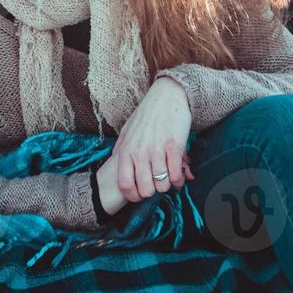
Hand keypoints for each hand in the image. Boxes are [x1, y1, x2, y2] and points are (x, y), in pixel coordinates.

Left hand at [95, 76, 194, 214]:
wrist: (167, 96)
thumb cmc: (147, 114)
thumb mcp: (127, 130)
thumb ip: (121, 147)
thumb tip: (114, 161)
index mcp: (126, 150)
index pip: (125, 184)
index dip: (133, 196)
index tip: (140, 196)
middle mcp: (140, 152)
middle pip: (145, 189)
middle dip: (152, 192)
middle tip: (156, 185)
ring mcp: (157, 150)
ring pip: (161, 185)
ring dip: (166, 186)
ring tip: (168, 179)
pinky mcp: (174, 147)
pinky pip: (175, 175)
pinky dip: (178, 180)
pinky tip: (178, 175)